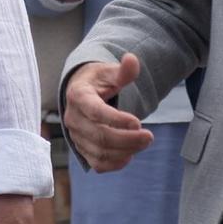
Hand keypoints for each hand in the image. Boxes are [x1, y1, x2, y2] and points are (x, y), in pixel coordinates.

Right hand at [60, 54, 152, 171]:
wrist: (81, 94)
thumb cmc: (97, 82)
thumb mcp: (109, 72)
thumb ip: (123, 70)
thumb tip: (132, 60)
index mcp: (78, 96)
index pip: (96, 112)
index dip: (117, 120)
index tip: (138, 122)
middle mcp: (73, 118)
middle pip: (99, 136)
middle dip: (127, 139)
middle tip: (149, 136)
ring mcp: (76, 136)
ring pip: (100, 152)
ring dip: (125, 151)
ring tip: (143, 142)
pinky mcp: (82, 149)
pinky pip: (97, 163)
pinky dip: (115, 164)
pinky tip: (130, 155)